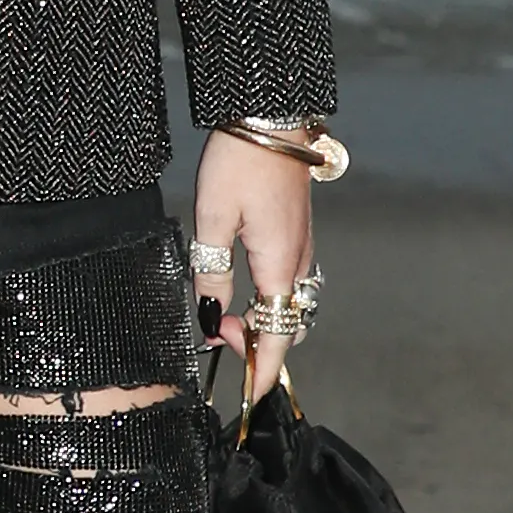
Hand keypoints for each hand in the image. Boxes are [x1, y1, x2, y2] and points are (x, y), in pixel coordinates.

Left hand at [191, 135, 316, 401]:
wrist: (270, 115)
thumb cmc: (240, 161)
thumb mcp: (211, 221)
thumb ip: (210, 274)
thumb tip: (211, 320)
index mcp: (279, 265)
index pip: (277, 336)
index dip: (262, 370)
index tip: (247, 396)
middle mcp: (299, 261)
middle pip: (287, 324)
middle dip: (258, 344)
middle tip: (217, 334)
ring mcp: (302, 246)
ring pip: (290, 303)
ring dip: (264, 320)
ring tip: (225, 313)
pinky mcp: (297, 231)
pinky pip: (290, 281)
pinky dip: (270, 298)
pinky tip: (243, 287)